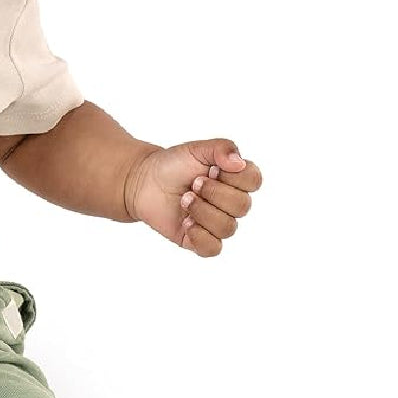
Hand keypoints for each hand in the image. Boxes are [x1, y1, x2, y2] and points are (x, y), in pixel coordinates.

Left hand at [124, 139, 261, 256]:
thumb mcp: (197, 149)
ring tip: (184, 199)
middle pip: (242, 206)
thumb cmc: (173, 164)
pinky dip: (200, 236)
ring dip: (202, 211)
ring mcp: (216, 223)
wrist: (143, 181)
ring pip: (228, 228)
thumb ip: (221, 148)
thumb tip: (240, 162)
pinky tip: (185, 222)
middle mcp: (230, 203)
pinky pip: (213, 248)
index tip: (211, 169)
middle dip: (214, 193)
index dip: (233, 176)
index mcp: (235, 179)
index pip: (254, 181)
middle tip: (193, 184)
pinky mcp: (200, 240)